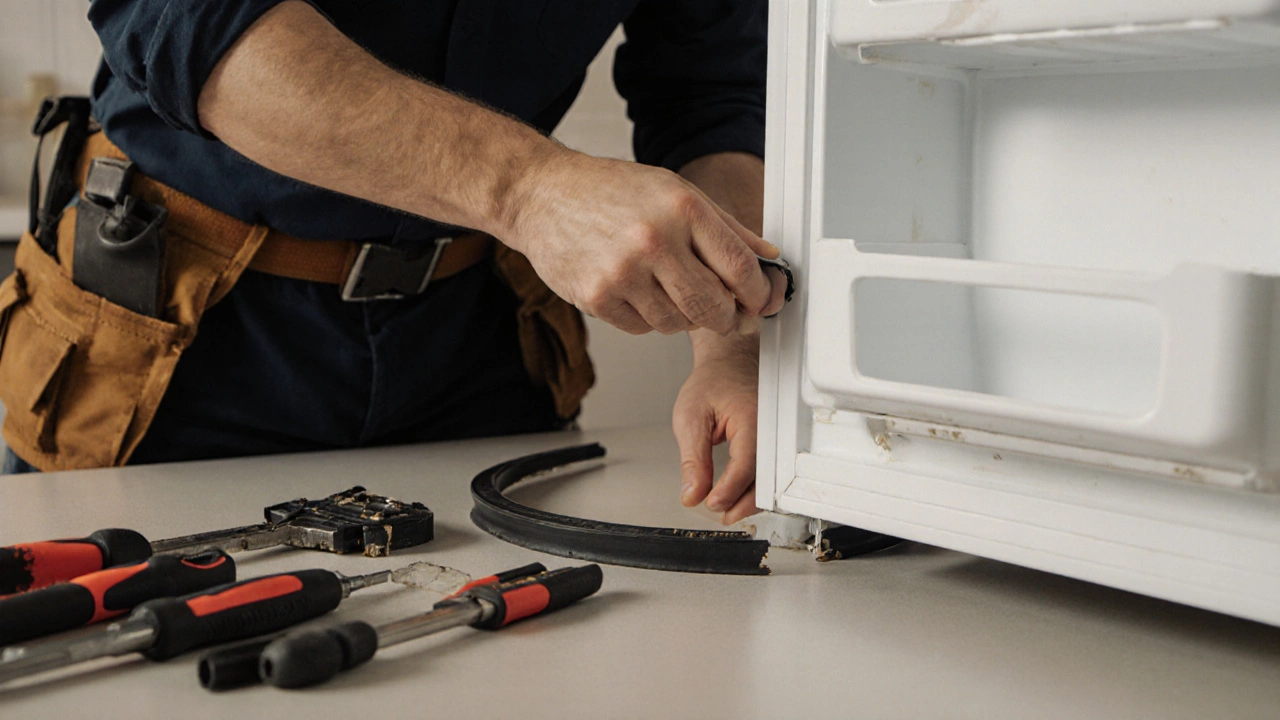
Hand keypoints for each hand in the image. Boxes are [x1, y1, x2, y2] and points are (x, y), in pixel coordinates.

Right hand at [503, 149, 785, 335]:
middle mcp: (654, 240)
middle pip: (714, 306)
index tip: (760, 301)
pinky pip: (643, 328)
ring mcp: (623, 272)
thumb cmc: (609, 192)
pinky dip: (648, 317)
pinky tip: (637, 290)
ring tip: (667, 287)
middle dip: (727, 316)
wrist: (542, 195)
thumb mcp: (675, 191)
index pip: (739, 266)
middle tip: (725, 312)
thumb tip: (767, 258)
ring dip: (683, 315)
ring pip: (678, 323)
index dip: (758, 293)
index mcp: (681, 208)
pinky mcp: (597, 297)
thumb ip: (725, 227)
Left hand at [673, 329, 761, 524]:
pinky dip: (754, 486)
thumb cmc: (712, 382)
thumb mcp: (691, 419)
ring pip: (770, 480)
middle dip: (743, 503)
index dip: (728, 491)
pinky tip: (738, 495)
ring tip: (726, 509)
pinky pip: (768, 470)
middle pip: (765, 479)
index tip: (710, 503)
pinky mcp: (774, 442)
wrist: (729, 362)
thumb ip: (693, 461)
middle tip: (720, 514)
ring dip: (749, 499)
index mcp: (752, 419)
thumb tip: (693, 494)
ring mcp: (776, 435)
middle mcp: (771, 429)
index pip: (745, 466)